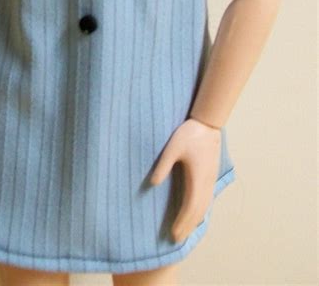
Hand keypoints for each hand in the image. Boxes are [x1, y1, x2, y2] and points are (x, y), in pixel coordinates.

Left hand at [150, 118, 221, 242]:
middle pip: (198, 211)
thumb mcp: (172, 148)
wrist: (208, 123)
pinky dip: (201, 211)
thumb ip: (162, 165)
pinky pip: (208, 200)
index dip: (182, 223)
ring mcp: (211, 179)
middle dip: (188, 227)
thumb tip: (152, 184)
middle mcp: (206, 182)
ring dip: (195, 221)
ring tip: (185, 231)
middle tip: (177, 240)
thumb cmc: (189, 133)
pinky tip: (196, 214)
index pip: (190, 207)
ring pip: (205, 207)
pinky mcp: (211, 175)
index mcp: (197, 178)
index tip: (173, 234)